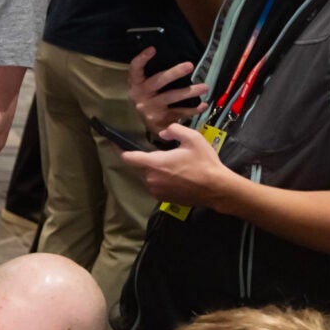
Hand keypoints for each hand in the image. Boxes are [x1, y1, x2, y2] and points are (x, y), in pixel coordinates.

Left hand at [118, 122, 235, 210]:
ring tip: (168, 164)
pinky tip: (173, 175)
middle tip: (156, 153)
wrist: (216, 188)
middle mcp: (150, 179)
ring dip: (151, 170)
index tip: (113, 143)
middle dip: (142, 159)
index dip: (119, 149)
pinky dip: (158, 179)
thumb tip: (163, 132)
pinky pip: (154, 185)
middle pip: (137, 167)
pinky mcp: (162, 198)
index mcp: (154, 163)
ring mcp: (155, 190)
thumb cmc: (204, 162)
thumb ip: (174, 130)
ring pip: (146, 177)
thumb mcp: (192, 138)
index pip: (128, 157)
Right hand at [126, 50, 204, 135]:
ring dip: (189, 92)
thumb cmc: (149, 98)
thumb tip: (170, 54)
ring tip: (205, 87)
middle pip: (157, 82)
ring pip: (171, 97)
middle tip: (190, 65)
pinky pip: (179, 113)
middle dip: (174, 73)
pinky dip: (192, 110)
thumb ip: (155, 73)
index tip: (153, 49)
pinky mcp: (159, 121)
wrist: (148, 125)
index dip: (142, 59)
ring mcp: (150, 110)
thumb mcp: (146, 86)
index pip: (135, 69)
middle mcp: (140, 96)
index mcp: (136, 84)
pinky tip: (203, 105)